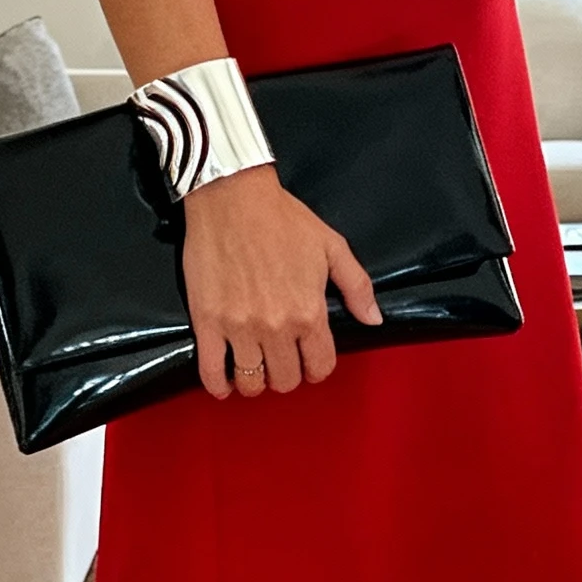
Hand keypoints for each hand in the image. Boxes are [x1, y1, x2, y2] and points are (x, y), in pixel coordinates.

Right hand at [181, 163, 382, 399]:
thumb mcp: (332, 247)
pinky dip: (218, 385)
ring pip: (251, 382)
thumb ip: (357, 287)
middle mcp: (276, 326)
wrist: (232, 197)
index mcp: (309, 311)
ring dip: (255, 381)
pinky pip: (211, 372)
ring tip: (254, 366)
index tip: (309, 360)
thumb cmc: (282, 218)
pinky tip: (225, 382)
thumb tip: (374, 320)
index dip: (317, 368)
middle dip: (287, 374)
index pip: (320, 367)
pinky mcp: (207, 322)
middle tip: (281, 360)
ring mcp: (239, 327)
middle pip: (285, 380)